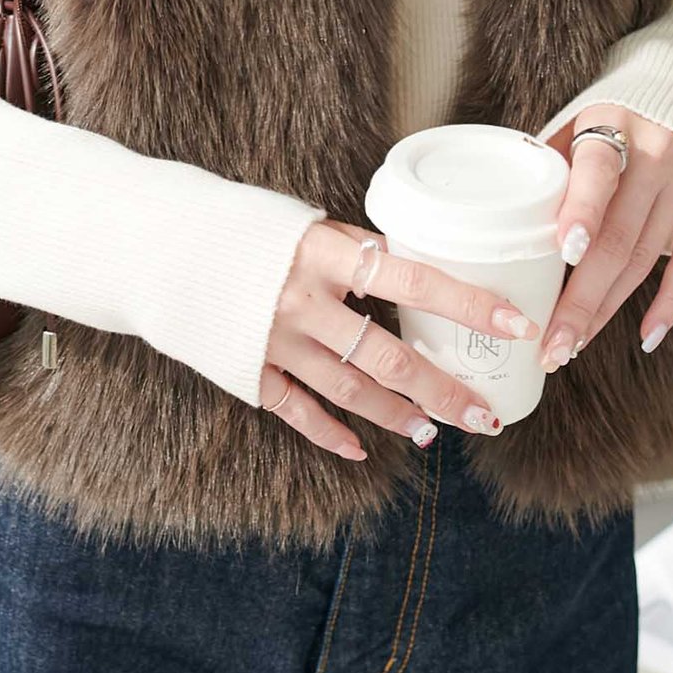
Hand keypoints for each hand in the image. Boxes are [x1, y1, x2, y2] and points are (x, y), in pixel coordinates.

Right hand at [258, 218, 541, 460]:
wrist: (156, 244)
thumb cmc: (239, 224)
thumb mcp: (300, 222)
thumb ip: (351, 249)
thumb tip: (410, 268)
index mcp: (322, 252)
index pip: (413, 280)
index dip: (468, 303)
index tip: (516, 323)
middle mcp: (302, 300)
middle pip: (390, 356)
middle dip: (444, 389)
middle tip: (487, 414)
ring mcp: (274, 340)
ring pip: (353, 390)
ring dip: (400, 414)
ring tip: (437, 430)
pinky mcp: (248, 370)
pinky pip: (300, 411)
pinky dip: (333, 434)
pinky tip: (362, 450)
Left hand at [535, 107, 672, 372]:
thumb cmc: (615, 114)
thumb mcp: (578, 119)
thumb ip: (551, 162)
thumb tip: (500, 211)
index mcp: (614, 124)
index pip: (598, 171)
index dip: (582, 211)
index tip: (564, 250)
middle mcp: (657, 156)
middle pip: (617, 237)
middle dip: (581, 298)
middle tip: (551, 344)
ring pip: (644, 260)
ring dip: (607, 309)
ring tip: (572, 344)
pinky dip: (668, 305)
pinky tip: (645, 337)